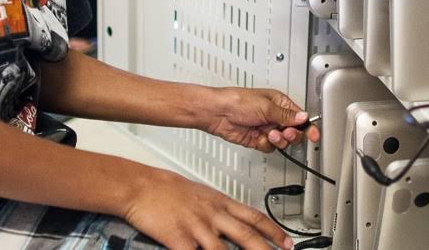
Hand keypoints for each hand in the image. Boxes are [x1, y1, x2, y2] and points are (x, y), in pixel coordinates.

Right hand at [124, 167, 294, 249]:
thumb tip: (232, 220)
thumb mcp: (200, 193)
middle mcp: (212, 214)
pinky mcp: (178, 237)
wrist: (140, 184)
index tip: (287, 242)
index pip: (254, 216)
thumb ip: (218, 208)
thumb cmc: (166, 189)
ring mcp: (196, 226)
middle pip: (246, 234)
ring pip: (224, 249)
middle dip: (266, 249)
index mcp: (219, 202)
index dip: (274, 231)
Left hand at [202, 87, 320, 152]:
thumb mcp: (266, 107)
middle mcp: (275, 116)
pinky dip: (265, 145)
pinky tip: (258, 138)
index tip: (314, 135)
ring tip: (269, 134)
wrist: (218, 113)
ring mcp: (266, 128)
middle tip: (285, 133)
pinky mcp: (258, 139)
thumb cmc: (237, 101)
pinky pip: (269, 147)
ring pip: (282, 142)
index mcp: (280, 103)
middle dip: (290, 135)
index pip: (300, 117)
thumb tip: (303, 117)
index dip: (308, 127)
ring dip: (277, 140)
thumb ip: (286, 115)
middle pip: (293, 132)